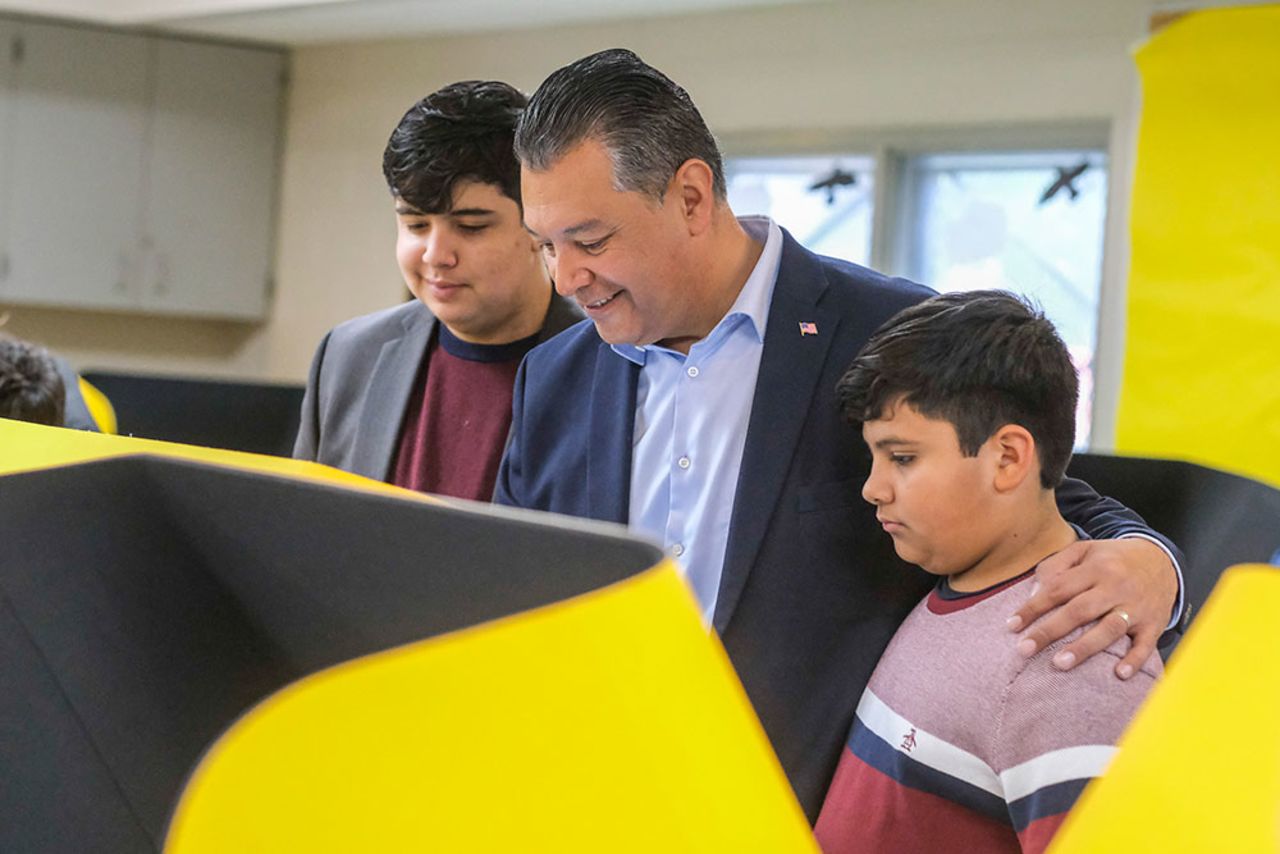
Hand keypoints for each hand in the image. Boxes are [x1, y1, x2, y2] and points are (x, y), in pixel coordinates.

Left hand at [1006, 538, 1176, 678]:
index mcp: (1095, 568)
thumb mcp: (1083, 550)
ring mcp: (1136, 607)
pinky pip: (1145, 644)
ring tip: (1059, 663)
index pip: (1058, 588)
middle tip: (1024, 650)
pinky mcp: (1154, 623)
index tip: (1011, 625)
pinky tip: (1118, 673)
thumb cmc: (1112, 559)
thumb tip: (1034, 593)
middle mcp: (1116, 587)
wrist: (1162, 559)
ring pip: (1109, 628)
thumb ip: (1056, 566)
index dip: (1033, 607)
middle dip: (1049, 631)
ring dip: (1084, 648)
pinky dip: (1134, 660)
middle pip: (1079, 610)